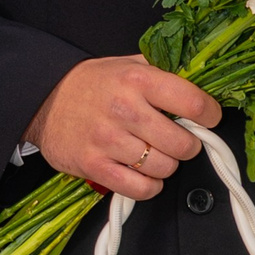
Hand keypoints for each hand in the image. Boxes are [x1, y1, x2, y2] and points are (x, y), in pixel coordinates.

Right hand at [25, 56, 222, 200]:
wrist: (44, 99)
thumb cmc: (94, 83)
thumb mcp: (129, 65)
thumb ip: (165, 72)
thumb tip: (203, 80)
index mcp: (138, 80)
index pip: (193, 103)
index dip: (210, 114)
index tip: (209, 118)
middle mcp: (124, 109)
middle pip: (182, 144)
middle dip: (188, 145)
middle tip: (180, 140)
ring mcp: (108, 140)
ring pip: (164, 168)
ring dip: (167, 166)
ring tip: (157, 154)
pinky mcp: (94, 166)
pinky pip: (139, 189)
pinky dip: (150, 187)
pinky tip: (145, 174)